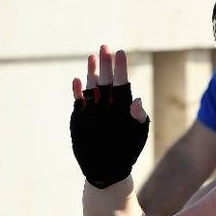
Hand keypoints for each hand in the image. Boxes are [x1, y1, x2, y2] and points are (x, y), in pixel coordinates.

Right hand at [70, 46, 149, 188]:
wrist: (108, 169)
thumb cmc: (127, 151)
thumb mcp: (136, 135)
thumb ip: (137, 118)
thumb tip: (137, 101)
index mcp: (123, 105)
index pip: (122, 81)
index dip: (121, 67)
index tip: (121, 52)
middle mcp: (108, 103)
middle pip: (106, 79)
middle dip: (106, 63)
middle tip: (105, 46)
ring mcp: (94, 109)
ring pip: (92, 86)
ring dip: (92, 72)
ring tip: (92, 57)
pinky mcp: (81, 117)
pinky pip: (79, 100)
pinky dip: (78, 91)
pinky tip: (77, 80)